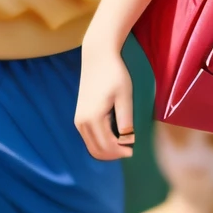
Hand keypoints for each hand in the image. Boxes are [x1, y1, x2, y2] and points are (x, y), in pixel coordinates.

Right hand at [75, 36, 134, 159]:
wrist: (97, 58)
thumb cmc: (114, 74)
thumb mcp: (125, 96)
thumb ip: (126, 120)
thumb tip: (128, 140)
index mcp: (93, 118)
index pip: (107, 146)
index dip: (122, 152)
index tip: (134, 149)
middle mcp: (82, 123)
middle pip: (97, 151)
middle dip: (114, 154)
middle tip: (129, 149)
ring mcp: (78, 120)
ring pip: (91, 147)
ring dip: (107, 150)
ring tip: (123, 144)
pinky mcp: (79, 117)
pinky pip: (89, 139)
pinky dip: (101, 143)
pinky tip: (114, 136)